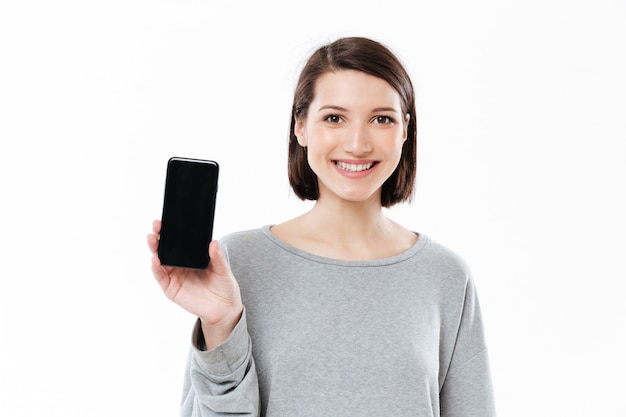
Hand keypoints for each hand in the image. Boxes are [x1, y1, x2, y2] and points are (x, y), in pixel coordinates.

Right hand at [147, 220, 242, 347]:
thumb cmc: (224, 286)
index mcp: (192, 256)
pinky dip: (156, 268)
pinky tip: (155, 260)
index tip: (167, 220)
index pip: (180, 241)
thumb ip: (218, 257)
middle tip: (156, 225)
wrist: (224, 309)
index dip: (172, 230)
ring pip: (160, 260)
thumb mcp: (223, 269)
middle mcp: (180, 264)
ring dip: (154, 248)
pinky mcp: (171, 288)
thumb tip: (214, 242)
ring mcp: (174, 275)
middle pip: (166, 247)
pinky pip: (160, 276)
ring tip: (153, 239)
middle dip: (159, 236)